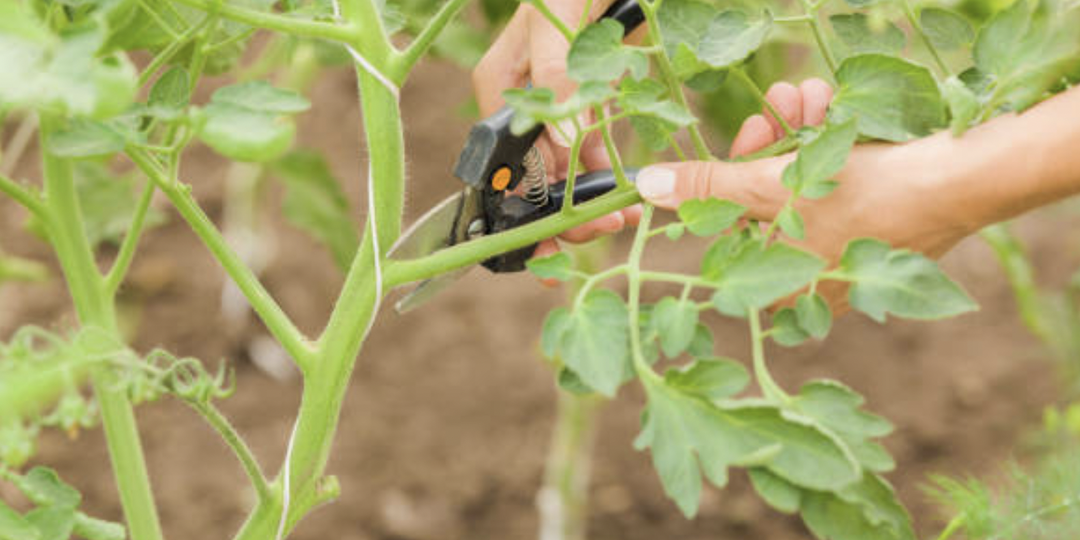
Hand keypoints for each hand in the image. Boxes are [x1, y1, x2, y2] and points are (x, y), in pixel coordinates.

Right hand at [472, 0, 642, 265]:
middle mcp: (523, 104)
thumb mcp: (556, 28)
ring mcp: (557, 105)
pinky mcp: (589, 99)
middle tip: (597, 231)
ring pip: (565, 166)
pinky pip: (593, 146)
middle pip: (535, 172)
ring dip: (589, 197)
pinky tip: (625, 192)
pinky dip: (608, 172)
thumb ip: (556, 82)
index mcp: (501, 89)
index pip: (507, 161)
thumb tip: (561, 146)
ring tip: (616, 220)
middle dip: (562, 208)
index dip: (528, 202)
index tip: (554, 233)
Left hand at [636, 79, 980, 311]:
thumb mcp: (772, 188)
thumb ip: (707, 188)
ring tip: (808, 93)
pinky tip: (830, 103)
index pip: (731, 234)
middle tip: (775, 106)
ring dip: (798, 132)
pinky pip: (834, 180)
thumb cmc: (864, 198)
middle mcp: (812, 277)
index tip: (740, 142)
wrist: (960, 183)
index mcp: (783, 290)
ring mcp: (844, 251)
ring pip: (800, 184)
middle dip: (768, 146)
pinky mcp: (872, 220)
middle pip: (765, 205)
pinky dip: (828, 141)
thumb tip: (645, 188)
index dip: (727, 183)